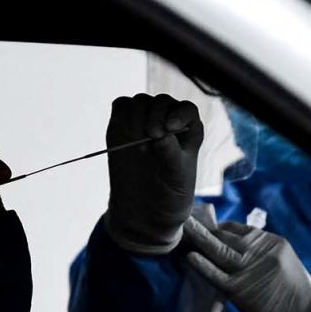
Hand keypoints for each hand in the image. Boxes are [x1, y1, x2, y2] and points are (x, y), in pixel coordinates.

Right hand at [104, 93, 204, 254]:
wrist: (144, 210)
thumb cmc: (169, 194)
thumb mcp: (176, 178)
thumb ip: (171, 154)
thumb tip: (162, 134)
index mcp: (189, 130)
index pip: (187, 109)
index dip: (178, 114)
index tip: (169, 129)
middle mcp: (167, 120)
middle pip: (161, 102)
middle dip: (155, 117)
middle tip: (151, 138)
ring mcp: (144, 121)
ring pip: (140, 102)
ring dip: (138, 117)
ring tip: (138, 144)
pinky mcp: (123, 125)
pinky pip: (121, 106)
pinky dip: (122, 114)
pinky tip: (125, 135)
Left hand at [184, 219, 310, 311]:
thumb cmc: (296, 297)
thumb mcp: (284, 266)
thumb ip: (262, 255)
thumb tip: (235, 248)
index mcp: (274, 243)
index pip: (240, 230)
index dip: (220, 228)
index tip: (207, 226)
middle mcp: (262, 253)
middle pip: (227, 236)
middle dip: (206, 229)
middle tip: (187, 219)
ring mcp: (251, 271)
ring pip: (218, 250)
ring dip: (198, 238)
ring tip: (183, 226)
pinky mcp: (240, 290)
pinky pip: (215, 275)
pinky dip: (201, 266)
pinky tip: (189, 257)